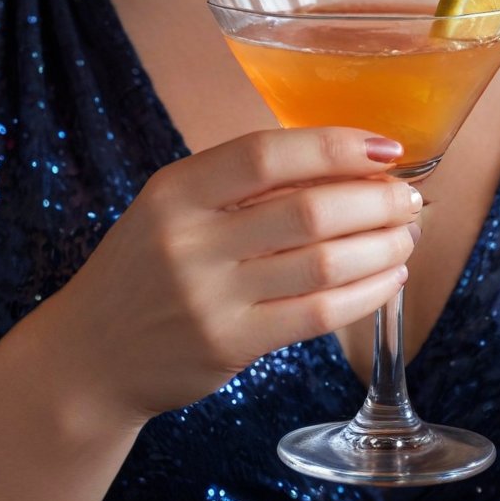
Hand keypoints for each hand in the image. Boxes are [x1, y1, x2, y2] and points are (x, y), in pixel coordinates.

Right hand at [55, 128, 421, 422]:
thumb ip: (241, 186)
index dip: (335, 146)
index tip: (386, 147)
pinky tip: (387, 279)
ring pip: (321, 262)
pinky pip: (315, 314)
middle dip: (375, 199)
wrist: (90, 355)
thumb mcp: (173, 207)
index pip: (266, 153)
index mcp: (176, 189)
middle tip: (409, 197)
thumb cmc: (147, 267)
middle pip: (307, 209)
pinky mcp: (228, 346)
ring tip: (406, 235)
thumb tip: (344, 163)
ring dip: (380, 246)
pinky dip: (364, 294)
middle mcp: (190, 239)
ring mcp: (209, 297)